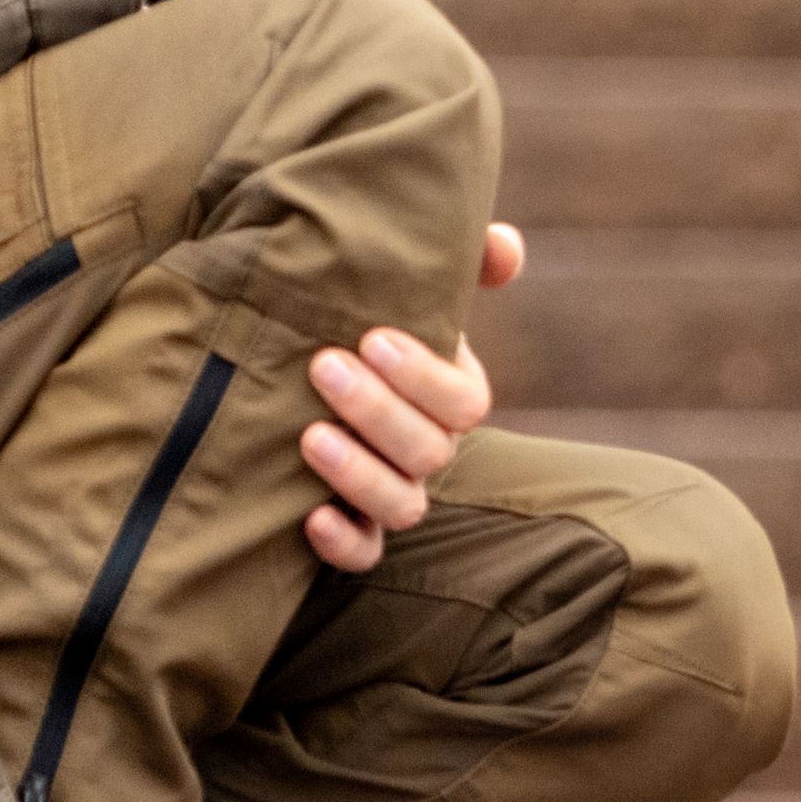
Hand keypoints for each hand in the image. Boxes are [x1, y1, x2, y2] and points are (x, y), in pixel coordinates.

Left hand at [298, 222, 521, 572]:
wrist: (294, 368)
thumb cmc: (359, 317)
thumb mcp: (405, 285)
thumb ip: (461, 260)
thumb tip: (506, 246)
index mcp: (450, 396)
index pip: (465, 401)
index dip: (425, 375)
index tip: (372, 338)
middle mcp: (428, 450)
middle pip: (431, 450)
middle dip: (379, 411)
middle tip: (323, 367)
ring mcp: (393, 494)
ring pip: (404, 505)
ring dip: (361, 473)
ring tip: (309, 436)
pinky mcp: (352, 531)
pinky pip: (364, 555)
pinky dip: (343, 541)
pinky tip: (309, 516)